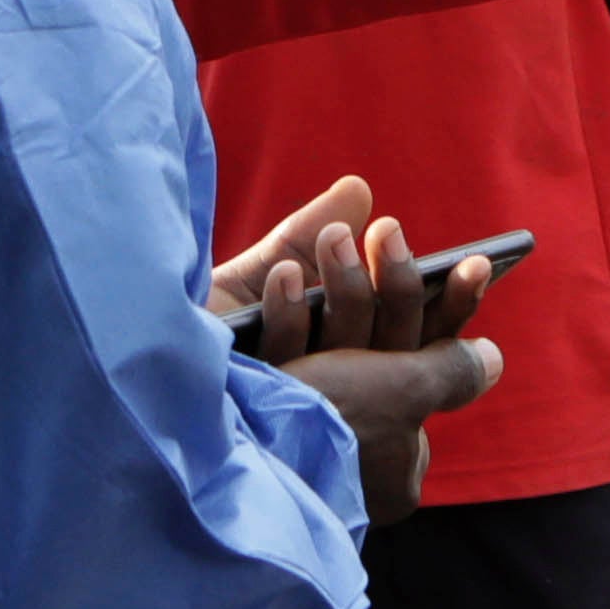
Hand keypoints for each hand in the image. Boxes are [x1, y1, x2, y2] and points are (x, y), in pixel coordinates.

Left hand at [216, 179, 497, 521]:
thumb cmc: (205, 332)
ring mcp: (309, 415)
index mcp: (364, 374)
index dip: (455, 305)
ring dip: (348, 291)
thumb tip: (357, 189)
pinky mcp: (266, 419)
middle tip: (387, 233)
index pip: (433, 348)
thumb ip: (308, 238)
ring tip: (336, 241)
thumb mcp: (259, 277)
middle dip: (396, 286)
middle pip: (399, 351)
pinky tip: (282, 280)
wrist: (132, 375)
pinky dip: (289, 316)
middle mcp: (345, 403)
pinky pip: (290, 368)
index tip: (477, 263)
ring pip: (356, 359)